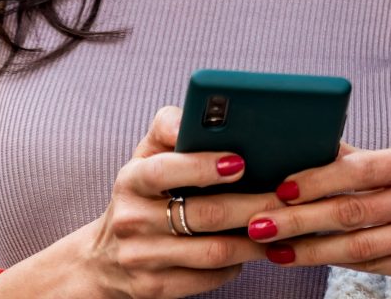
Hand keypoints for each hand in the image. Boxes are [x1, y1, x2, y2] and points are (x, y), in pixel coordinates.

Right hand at [69, 105, 285, 297]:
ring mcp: (141, 258)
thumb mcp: (147, 156)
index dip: (204, 166)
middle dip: (253, 205)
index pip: (165, 170)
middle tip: (286, 197)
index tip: (240, 162)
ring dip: (254, 240)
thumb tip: (200, 111)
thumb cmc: (143, 193)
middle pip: (205, 214)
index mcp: (131, 180)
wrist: (104, 259)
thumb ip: (170, 127)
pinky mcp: (154, 288)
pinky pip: (208, 277)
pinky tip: (253, 250)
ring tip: (280, 225)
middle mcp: (131, 219)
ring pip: (214, 251)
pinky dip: (236, 265)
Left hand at [242, 140, 390, 298]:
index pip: (361, 169)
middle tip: (260, 224)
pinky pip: (372, 266)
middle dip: (299, 219)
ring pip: (358, 245)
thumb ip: (355, 160)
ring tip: (273, 248)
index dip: (317, 179)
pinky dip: (334, 262)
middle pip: (353, 211)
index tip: (280, 188)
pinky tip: (306, 259)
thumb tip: (302, 143)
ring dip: (309, 248)